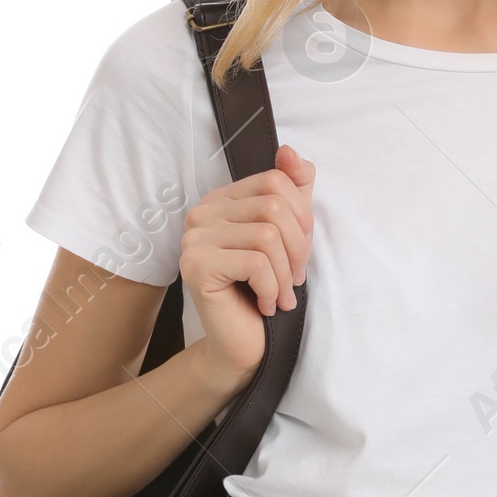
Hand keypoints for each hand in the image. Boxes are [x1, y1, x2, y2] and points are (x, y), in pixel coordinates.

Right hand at [179, 141, 314, 383]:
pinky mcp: (196, 266)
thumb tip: (291, 152)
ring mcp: (194, 239)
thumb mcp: (288, 234)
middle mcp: (202, 213)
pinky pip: (255, 262)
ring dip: (285, 273)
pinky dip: (271, 288)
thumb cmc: (264, 289)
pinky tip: (265, 304)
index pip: (275, 180)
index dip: (302, 217)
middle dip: (298, 248)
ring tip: (280, 294)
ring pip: (267, 235)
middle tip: (294, 279)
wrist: (241, 345)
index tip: (300, 253)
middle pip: (274, 206)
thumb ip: (294, 190)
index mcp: (222, 200)